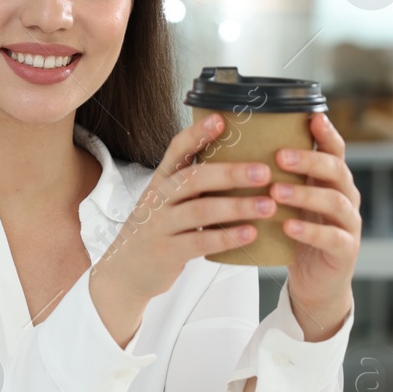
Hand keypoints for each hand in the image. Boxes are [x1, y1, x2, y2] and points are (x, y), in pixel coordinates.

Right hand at [89, 112, 276, 343]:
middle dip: (231, 173)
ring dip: (237, 206)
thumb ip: (194, 184)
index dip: (197, 134)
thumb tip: (243, 160)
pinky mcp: (167, 252)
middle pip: (193, 179)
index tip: (221, 119)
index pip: (177, 150)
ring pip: (200, 211)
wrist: (124, 272)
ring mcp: (160, 226)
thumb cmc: (157, 231)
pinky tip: (250, 234)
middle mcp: (158, 199)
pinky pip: (200, 243)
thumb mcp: (167, 201)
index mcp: (161, 181)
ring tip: (268, 206)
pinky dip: (227, 238)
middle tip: (264, 171)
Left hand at [273, 111, 359, 340]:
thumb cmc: (294, 235)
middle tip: (280, 156)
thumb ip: (275, 178)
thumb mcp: (286, 203)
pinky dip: (310, 231)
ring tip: (277, 191)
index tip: (312, 116)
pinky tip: (289, 227)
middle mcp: (345, 198)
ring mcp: (348, 224)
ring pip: (336, 202)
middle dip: (309, 161)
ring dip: (305, 194)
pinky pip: (332, 238)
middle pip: (337, 170)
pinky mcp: (345, 250)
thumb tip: (237, 148)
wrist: (313, 281)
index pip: (334, 151)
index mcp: (330, 182)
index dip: (326, 133)